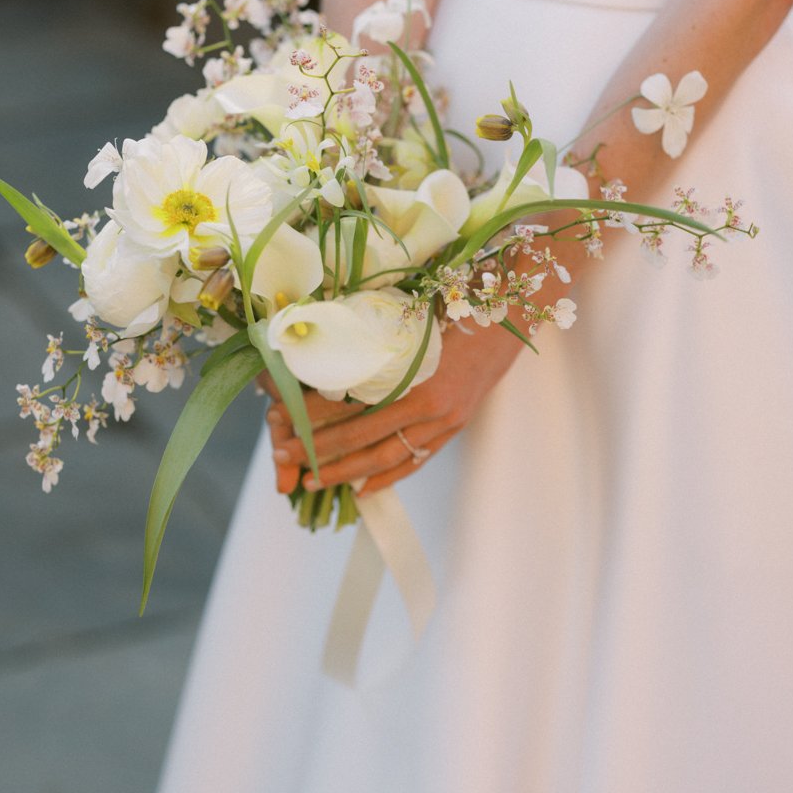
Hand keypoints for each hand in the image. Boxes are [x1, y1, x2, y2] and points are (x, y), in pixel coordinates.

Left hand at [266, 318, 522, 495]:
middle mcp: (428, 402)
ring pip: (386, 456)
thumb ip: (373, 334)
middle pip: (362, 434)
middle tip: (283, 453)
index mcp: (412, 371)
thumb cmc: (457, 303)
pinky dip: (388, 476)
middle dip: (318, 447)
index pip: (352, 400)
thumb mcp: (411, 313)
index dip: (313, 411)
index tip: (281, 414)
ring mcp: (444, 420)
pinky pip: (416, 460)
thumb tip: (322, 341)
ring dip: (346, 471)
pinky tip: (362, 489)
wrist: (511, 315)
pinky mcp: (454, 427)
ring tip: (313, 479)